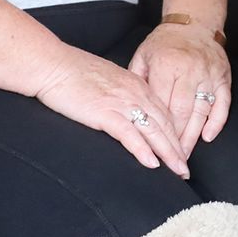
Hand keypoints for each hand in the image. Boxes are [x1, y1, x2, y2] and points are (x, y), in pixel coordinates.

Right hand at [33, 46, 189, 178]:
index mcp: (137, 84)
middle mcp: (135, 92)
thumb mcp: (108, 80)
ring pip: (153, 131)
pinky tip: (152, 164)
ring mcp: (121, 102)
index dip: (175, 134)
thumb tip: (128, 110)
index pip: (164, 112)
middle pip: (164, 124)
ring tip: (178, 171)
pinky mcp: (105, 112)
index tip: (181, 151)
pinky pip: (129, 134)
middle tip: (185, 169)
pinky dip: (142, 150)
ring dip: (168, 154)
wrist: (53, 65)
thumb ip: (122, 93)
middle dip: (177, 149)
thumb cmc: (74, 72)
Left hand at [129, 22, 230, 155]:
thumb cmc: (165, 43)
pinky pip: (223, 104)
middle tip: (169, 160)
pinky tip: (207, 137)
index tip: (150, 146)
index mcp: (167, 65)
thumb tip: (127, 107)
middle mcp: (190, 70)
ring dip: (193, 137)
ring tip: (184, 156)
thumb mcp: (143, 55)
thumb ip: (136, 80)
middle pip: (182, 112)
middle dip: (175, 139)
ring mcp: (209, 75)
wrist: (194, 23)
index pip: (160, 103)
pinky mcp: (223, 77)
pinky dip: (216, 123)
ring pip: (202, 112)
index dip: (155, 127)